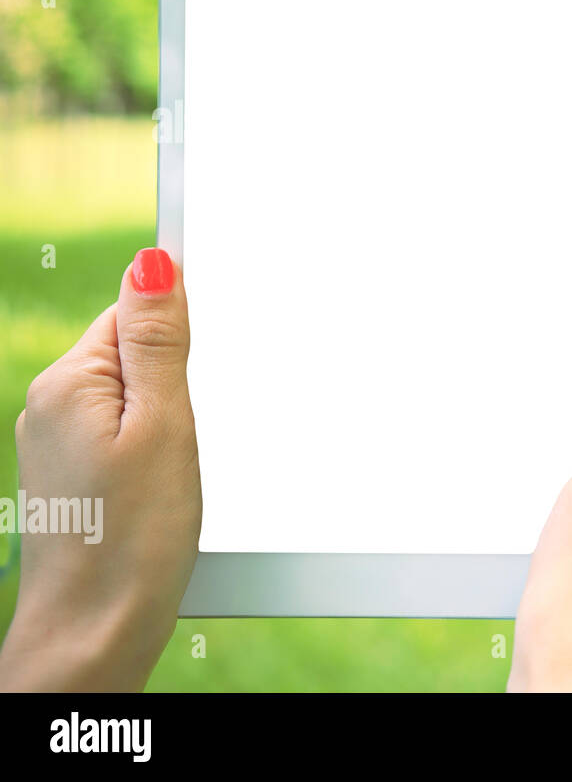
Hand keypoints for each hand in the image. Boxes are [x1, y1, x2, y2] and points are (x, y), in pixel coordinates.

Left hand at [0, 248, 199, 690]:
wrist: (96, 632)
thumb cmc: (135, 540)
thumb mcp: (165, 427)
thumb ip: (158, 342)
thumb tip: (152, 262)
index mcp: (69, 382)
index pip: (132, 310)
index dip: (181, 326)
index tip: (199, 373)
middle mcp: (50, 404)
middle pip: (131, 350)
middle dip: (176, 377)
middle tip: (190, 435)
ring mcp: (55, 440)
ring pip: (130, 393)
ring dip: (167, 414)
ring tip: (176, 468)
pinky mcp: (71, 471)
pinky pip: (121, 429)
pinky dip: (152, 443)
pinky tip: (161, 482)